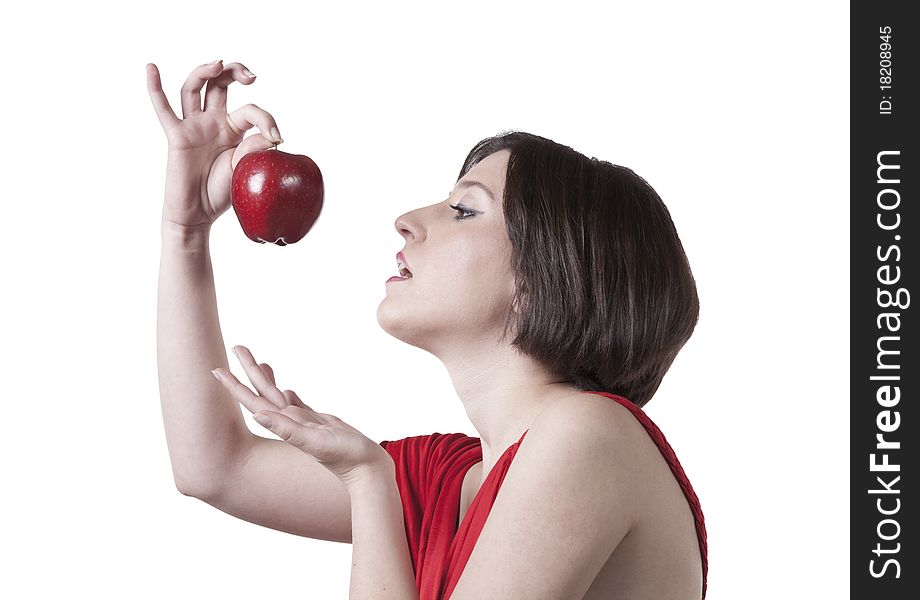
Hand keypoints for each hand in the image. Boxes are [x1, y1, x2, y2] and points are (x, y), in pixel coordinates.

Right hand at [146, 60, 283, 229]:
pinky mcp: (177, 136)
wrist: (199, 214)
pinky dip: (155, 88)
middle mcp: (213, 122)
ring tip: (220, 64)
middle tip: (251, 76)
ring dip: (205, 72)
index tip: (278, 137)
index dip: (266, 119)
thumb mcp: (245, 168)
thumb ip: (254, 149)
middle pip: (220, 85)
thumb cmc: (222, 193)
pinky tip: (151, 68)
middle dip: (235, 72)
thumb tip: (269, 136)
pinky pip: (163, 109)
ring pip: (194, 88)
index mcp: (234, 129)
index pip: (250, 111)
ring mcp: (194, 126)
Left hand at [211, 345, 391, 487]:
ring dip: (266, 379)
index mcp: (287, 425)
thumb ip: (289, 430)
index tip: (217, 370)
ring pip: (278, 396)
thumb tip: (258, 416)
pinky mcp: (318, 422)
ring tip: (257, 362)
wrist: (367, 469)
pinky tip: (282, 389)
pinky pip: (296, 405)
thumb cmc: (346, 457)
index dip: (235, 386)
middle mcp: (291, 422)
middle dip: (249, 370)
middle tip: (238, 347)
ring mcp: (304, 422)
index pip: (254, 402)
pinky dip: (286, 394)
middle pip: (263, 392)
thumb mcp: (317, 442)